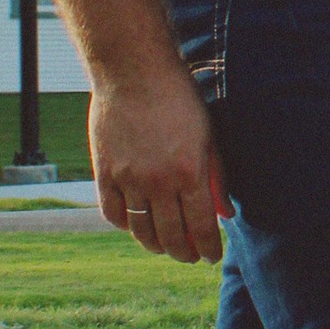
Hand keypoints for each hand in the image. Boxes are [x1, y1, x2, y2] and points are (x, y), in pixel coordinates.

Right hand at [89, 63, 230, 264]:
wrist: (134, 71)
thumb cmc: (179, 99)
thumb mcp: (208, 135)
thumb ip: (217, 177)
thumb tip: (225, 214)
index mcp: (189, 172)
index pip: (201, 227)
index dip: (207, 249)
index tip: (211, 257)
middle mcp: (158, 181)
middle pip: (171, 237)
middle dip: (183, 253)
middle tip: (190, 256)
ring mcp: (128, 179)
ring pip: (141, 231)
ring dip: (155, 245)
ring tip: (165, 246)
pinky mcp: (104, 172)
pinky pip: (113, 213)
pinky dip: (125, 226)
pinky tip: (136, 225)